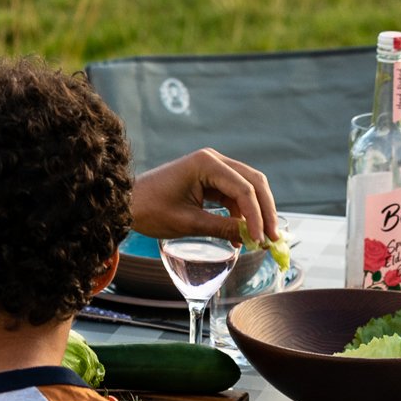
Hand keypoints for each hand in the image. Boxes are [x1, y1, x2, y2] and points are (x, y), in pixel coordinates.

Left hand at [130, 149, 278, 244]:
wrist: (126, 203)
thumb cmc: (151, 210)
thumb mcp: (188, 223)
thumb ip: (223, 228)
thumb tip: (252, 239)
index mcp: (206, 163)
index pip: (244, 189)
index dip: (257, 216)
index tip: (263, 240)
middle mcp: (213, 160)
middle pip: (254, 182)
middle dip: (265, 211)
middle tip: (274, 238)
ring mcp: (213, 168)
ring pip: (248, 188)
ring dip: (256, 213)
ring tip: (261, 240)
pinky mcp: (210, 180)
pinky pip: (235, 195)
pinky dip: (241, 214)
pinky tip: (243, 236)